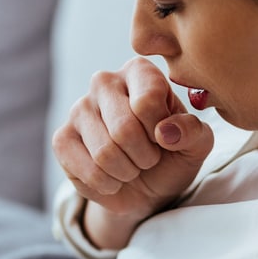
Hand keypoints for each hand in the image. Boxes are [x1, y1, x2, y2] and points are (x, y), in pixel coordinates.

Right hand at [53, 58, 213, 245]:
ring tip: (131, 166)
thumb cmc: (171, 154)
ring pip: (105, 153)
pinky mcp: (61, 138)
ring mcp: (78, 109)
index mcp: (139, 71)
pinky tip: (111, 177)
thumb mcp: (195, 144)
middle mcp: (104, 81)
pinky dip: (107, 184)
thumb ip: (193, 132)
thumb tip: (166, 132)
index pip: (147, 101)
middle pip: (124, 129)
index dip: (161, 131)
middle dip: (145, 157)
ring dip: (127, 172)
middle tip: (148, 158)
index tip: (164, 136)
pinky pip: (87, 170)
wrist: (146, 186)